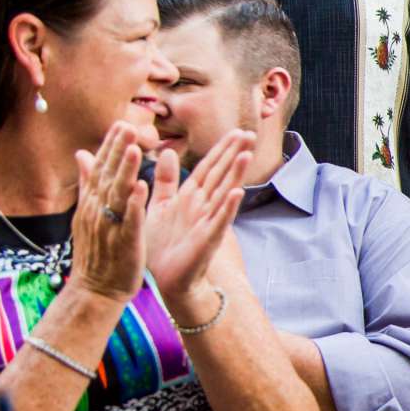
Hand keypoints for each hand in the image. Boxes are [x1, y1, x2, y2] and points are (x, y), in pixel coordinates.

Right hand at [69, 123, 150, 303]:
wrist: (94, 290)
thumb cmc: (96, 252)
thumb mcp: (88, 213)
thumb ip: (88, 183)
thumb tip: (82, 154)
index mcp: (92, 203)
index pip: (100, 169)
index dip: (110, 147)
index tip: (120, 124)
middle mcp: (98, 210)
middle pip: (107, 175)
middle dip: (117, 150)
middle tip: (127, 125)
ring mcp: (109, 226)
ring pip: (117, 193)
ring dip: (125, 170)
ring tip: (135, 147)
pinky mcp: (123, 242)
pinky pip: (129, 219)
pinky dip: (133, 203)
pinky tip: (140, 186)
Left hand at [142, 131, 247, 323]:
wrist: (164, 278)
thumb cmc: (163, 245)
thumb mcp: (160, 205)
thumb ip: (165, 180)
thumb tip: (166, 151)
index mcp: (190, 196)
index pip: (208, 167)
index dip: (221, 150)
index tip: (236, 132)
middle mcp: (203, 206)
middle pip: (220, 175)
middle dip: (233, 155)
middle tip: (249, 133)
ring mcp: (208, 222)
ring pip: (223, 193)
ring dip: (235, 174)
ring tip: (246, 154)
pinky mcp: (207, 239)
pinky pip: (219, 221)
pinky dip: (227, 207)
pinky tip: (236, 193)